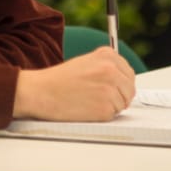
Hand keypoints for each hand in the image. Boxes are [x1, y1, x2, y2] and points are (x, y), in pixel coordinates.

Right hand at [12, 46, 136, 122]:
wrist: (41, 91)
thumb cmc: (59, 80)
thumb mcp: (86, 62)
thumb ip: (106, 67)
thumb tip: (123, 82)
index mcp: (107, 55)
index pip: (128, 74)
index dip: (120, 84)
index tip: (110, 88)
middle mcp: (111, 69)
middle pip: (129, 90)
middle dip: (119, 97)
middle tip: (99, 98)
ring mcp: (109, 89)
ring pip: (122, 104)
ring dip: (110, 107)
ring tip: (88, 101)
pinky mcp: (105, 108)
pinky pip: (112, 115)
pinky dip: (101, 116)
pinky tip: (86, 108)